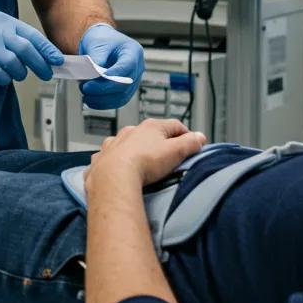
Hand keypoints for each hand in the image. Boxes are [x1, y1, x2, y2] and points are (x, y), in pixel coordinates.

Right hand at [0, 12, 63, 84]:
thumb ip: (17, 41)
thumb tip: (45, 56)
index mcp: (3, 22)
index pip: (32, 35)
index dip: (47, 49)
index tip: (58, 60)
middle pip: (26, 49)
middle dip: (40, 64)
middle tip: (47, 74)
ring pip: (14, 63)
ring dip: (20, 73)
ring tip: (18, 75)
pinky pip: (0, 74)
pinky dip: (4, 79)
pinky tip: (1, 77)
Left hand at [79, 23, 143, 108]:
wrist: (100, 42)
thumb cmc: (101, 39)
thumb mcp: (96, 44)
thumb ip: (97, 60)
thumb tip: (95, 77)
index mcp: (133, 51)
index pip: (127, 67)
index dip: (112, 77)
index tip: (95, 81)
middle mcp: (137, 67)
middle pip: (125, 85)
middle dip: (103, 90)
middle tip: (85, 88)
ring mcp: (133, 80)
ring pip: (122, 97)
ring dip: (102, 100)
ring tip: (86, 95)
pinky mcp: (126, 89)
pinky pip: (118, 100)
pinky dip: (104, 103)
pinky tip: (91, 101)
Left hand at [85, 118, 206, 191]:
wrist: (114, 177)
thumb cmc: (144, 162)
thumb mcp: (175, 152)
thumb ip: (189, 143)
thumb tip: (200, 137)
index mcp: (150, 127)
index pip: (174, 125)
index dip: (186, 134)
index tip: (192, 143)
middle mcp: (130, 131)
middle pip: (151, 133)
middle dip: (161, 142)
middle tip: (170, 156)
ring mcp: (114, 143)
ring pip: (129, 142)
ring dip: (137, 149)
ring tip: (145, 164)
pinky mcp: (103, 158)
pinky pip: (112, 156)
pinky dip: (118, 160)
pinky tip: (121, 169)